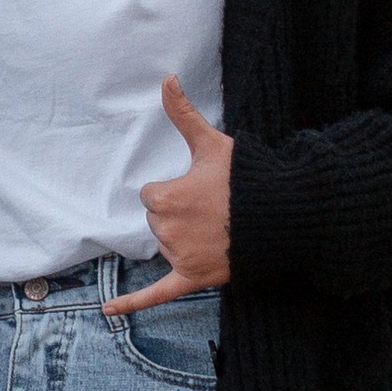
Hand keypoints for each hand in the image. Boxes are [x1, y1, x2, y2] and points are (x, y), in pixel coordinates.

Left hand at [106, 77, 232, 314]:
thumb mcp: (211, 142)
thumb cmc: (246, 177)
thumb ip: (182, 113)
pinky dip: (131, 304)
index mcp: (165, 198)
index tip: (202, 189)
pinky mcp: (192, 278)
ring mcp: (180, 257)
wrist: (283, 215)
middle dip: (180, 215)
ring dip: (184, 239)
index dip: (175, 190)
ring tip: (219, 228)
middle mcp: (168, 230)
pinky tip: (108, 313)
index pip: (151, 195)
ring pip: (167, 246)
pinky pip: (156, 294)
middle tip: (214, 209)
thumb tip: (167, 77)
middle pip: (158, 222)